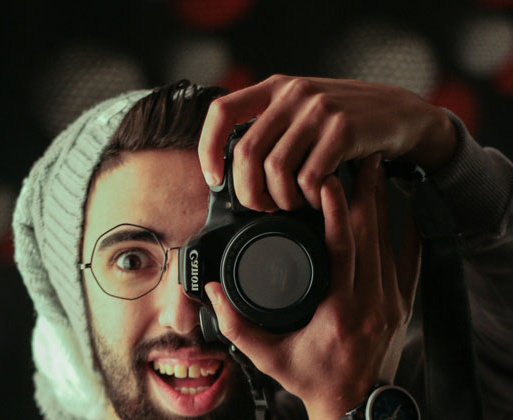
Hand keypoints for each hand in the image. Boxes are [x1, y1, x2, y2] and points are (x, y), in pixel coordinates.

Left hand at [198, 74, 456, 210]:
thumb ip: (270, 129)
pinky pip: (309, 177)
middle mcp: (292, 93)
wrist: (400, 114)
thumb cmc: (343, 123)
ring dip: (280, 198)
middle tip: (263, 206)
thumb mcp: (301, 112)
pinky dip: (309, 198)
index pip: (222, 112)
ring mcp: (318, 109)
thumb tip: (230, 172)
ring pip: (275, 168)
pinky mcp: (344, 129)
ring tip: (293, 203)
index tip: (215, 179)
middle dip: (248, 191)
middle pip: (246, 152)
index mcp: (274, 87)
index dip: (210, 149)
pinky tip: (318, 198)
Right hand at [204, 155, 421, 419]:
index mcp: (340, 310)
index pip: (342, 248)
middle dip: (364, 190)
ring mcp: (392, 300)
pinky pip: (410, 258)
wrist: (355, 406)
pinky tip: (406, 201)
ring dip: (382, 201)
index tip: (328, 179)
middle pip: (371, 233)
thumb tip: (211, 291)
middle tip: (358, 154)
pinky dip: (407, 227)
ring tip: (374, 168)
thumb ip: (236, 325)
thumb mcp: (268, 358)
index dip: (337, 210)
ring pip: (390, 239)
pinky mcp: (401, 302)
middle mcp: (372, 301)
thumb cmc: (313, 380)